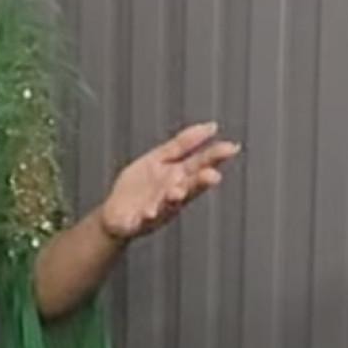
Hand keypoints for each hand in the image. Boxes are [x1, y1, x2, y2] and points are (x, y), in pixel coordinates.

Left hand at [98, 121, 240, 243]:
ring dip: (175, 198)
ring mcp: (158, 208)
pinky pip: (144, 219)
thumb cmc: (140, 187)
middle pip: (190, 185)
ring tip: (177, 192)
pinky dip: (148, 216)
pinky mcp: (139, 221)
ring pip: (170, 204)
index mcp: (178, 176)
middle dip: (200, 181)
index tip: (231, 147)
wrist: (115, 214)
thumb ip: (183, 144)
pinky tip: (149, 213)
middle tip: (212, 175)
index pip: (200, 164)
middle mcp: (172, 193)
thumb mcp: (160, 158)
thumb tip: (211, 127)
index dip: (216, 156)